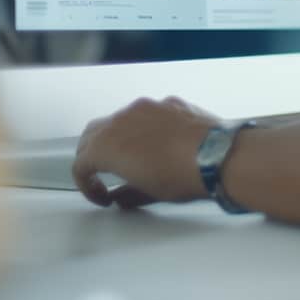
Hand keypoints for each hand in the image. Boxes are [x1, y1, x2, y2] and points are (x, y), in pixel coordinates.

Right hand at [72, 96, 220, 209]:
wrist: (218, 155)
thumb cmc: (181, 176)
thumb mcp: (148, 193)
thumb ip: (127, 194)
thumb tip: (120, 196)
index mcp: (107, 145)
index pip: (81, 164)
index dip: (87, 185)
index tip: (101, 196)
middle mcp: (121, 120)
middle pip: (92, 135)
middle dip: (93, 155)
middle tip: (103, 174)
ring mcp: (145, 108)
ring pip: (120, 120)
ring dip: (118, 138)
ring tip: (132, 158)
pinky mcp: (169, 103)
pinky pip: (148, 114)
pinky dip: (145, 128)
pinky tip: (160, 144)